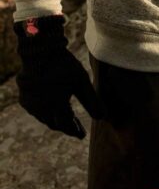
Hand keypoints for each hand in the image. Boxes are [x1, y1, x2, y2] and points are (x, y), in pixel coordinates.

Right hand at [14, 15, 103, 138]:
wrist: (39, 52)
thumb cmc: (63, 66)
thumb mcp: (81, 82)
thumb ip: (92, 101)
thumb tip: (103, 117)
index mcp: (55, 107)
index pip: (66, 126)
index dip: (75, 130)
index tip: (82, 135)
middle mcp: (41, 110)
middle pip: (56, 123)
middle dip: (67, 126)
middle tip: (77, 128)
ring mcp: (31, 105)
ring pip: (46, 118)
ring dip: (57, 120)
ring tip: (68, 119)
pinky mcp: (25, 99)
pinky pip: (37, 111)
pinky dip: (47, 113)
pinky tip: (54, 109)